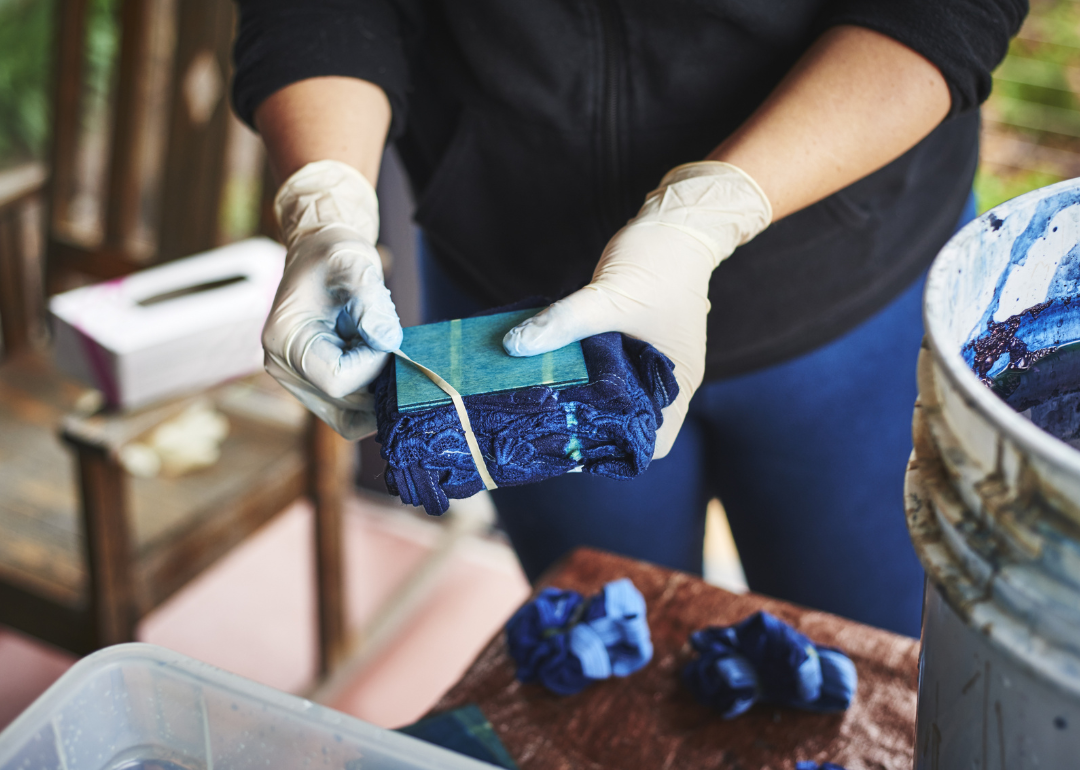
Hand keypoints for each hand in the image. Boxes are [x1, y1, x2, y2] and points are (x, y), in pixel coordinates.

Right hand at [263, 160, 402, 439]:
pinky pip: (347, 409)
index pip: (336, 380)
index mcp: (284, 339)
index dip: (371, 366)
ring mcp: (295, 381)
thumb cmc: (334, 255)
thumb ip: (371, 303)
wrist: (321, 253)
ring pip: (347, 416)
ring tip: (382, 353)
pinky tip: (379, 363)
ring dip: (376, 392)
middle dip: (378, 383)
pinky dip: (371, 394)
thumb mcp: (354, 267)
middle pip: (343, 405)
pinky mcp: (312, 385)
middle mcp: (282, 367)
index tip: (385, 337)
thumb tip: (387, 341)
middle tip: (393, 348)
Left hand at [503, 162, 771, 458]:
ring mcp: (647, 362)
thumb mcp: (610, 296)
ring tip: (539, 405)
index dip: (615, 452)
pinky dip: (578, 373)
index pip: (651, 443)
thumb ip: (565, 322)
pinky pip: (602, 370)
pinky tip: (546, 371)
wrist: (677, 221)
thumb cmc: (659, 263)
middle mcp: (664, 381)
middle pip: (626, 424)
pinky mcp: (629, 343)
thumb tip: (514, 346)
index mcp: (678, 383)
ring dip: (579, 400)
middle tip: (543, 428)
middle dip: (587, 429)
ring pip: (611, 398)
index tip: (572, 446)